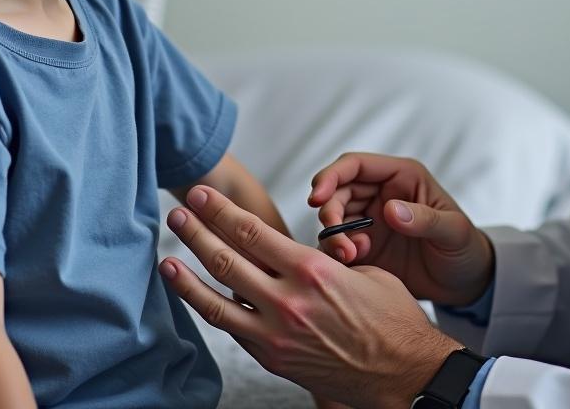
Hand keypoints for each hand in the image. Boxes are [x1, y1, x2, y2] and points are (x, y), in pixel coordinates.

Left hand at [160, 186, 462, 408]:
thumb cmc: (389, 316)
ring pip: (217, 301)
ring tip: (166, 255)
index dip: (221, 211)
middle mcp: (288, 301)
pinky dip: (210, 309)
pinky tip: (194, 293)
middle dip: (197, 232)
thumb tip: (287, 252)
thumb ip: (319, 257)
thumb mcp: (360, 269)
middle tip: (178, 212)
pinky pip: (232, 329)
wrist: (403, 372)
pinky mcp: (273, 359)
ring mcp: (277, 335)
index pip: (252, 232)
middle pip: (227, 260)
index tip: (203, 195)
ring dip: (187, 275)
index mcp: (311, 270)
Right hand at [309, 153, 493, 306]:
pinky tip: (355, 264)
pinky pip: (338, 244)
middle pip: (338, 191)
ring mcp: (370, 221)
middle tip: (339, 241)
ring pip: (334, 218)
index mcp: (400, 177)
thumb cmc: (465, 248)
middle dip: (329, 212)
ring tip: (351, 256)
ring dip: (333, 236)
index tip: (317, 197)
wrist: (466, 284)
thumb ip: (424, 218)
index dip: (331, 176)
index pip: (355, 165)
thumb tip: (390, 209)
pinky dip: (337, 253)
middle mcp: (380, 194)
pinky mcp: (365, 247)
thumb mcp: (453, 231)